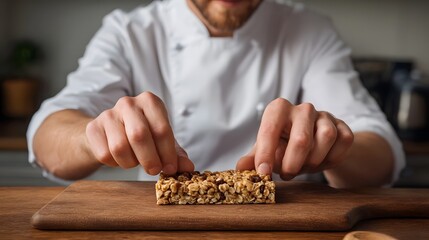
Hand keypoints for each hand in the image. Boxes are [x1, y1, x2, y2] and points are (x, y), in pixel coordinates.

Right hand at [85, 91, 193, 174]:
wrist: (109, 134)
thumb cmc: (142, 137)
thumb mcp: (162, 143)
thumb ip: (176, 155)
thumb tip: (189, 168)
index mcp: (150, 102)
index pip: (162, 129)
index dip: (167, 153)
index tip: (170, 168)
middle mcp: (129, 103)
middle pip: (139, 136)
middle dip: (149, 159)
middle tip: (154, 170)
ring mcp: (108, 113)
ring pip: (120, 147)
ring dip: (130, 163)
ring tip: (135, 161)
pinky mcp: (93, 127)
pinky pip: (105, 154)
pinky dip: (114, 163)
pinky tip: (119, 158)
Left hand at [236, 98, 353, 179]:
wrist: (313, 142)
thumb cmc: (283, 144)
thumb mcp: (265, 149)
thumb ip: (252, 159)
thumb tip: (240, 169)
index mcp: (278, 109)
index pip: (269, 130)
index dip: (266, 154)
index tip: (263, 173)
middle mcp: (302, 108)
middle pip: (301, 139)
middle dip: (292, 164)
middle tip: (286, 174)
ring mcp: (325, 115)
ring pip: (326, 139)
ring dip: (314, 161)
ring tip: (304, 167)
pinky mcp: (342, 125)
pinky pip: (342, 143)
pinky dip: (332, 159)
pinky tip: (321, 161)